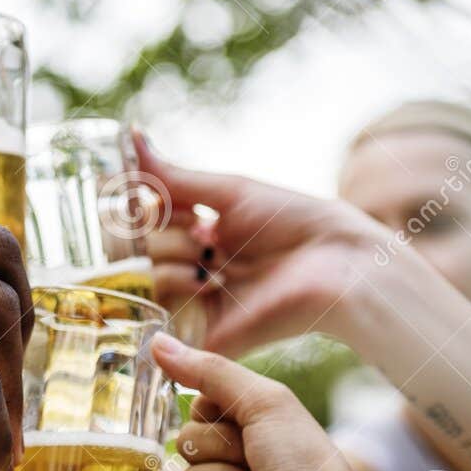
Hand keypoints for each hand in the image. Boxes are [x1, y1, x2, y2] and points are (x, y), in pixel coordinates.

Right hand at [135, 132, 394, 355]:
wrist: (338, 262)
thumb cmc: (293, 222)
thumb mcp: (229, 192)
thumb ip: (173, 177)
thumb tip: (132, 134)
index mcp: (199, 238)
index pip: (145, 225)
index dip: (148, 209)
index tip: (168, 202)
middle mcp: (194, 271)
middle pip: (141, 251)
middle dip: (168, 235)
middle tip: (208, 237)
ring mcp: (199, 305)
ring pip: (148, 278)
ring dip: (176, 257)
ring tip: (214, 259)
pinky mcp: (208, 336)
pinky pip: (164, 317)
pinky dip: (176, 289)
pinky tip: (206, 278)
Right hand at [154, 334, 414, 470]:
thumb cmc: (307, 469)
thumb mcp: (265, 403)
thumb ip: (210, 371)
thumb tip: (156, 343)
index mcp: (253, 435)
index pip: (199, 409)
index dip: (215, 413)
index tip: (242, 422)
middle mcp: (237, 468)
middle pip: (187, 440)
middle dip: (221, 449)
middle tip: (256, 463)